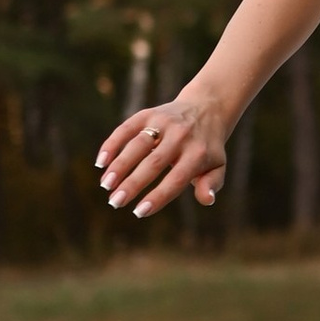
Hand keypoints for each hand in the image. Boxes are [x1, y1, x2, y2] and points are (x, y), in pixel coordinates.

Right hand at [95, 87, 229, 217]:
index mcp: (198, 153)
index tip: (139, 212)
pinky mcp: (149, 113)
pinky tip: (102, 163)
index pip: (176, 179)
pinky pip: (127, 128)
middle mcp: (181, 136)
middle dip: (132, 184)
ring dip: (119, 166)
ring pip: (137, 145)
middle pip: (153, 163)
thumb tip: (207, 199)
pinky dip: (112, 144)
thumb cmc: (207, 147)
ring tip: (106, 185)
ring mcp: (164, 122)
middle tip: (115, 202)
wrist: (207, 108)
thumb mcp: (218, 166)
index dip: (158, 197)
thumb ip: (212, 183)